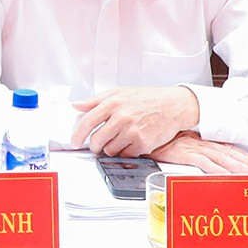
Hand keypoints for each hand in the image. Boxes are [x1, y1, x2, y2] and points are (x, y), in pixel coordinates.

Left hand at [70, 86, 200, 156]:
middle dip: (95, 146)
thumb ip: (96, 100)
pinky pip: (125, 155)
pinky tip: (131, 142)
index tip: (74, 142)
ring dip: (111, 149)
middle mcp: (122, 116)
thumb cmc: (147, 98)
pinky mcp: (142, 143)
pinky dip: (125, 152)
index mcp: (113, 102)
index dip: (78, 134)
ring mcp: (132, 131)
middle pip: (97, 140)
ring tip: (119, 139)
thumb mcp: (119, 92)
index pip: (88, 121)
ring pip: (110, 150)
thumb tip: (76, 106)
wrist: (173, 105)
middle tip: (97, 145)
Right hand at [147, 132, 247, 174]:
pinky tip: (227, 178)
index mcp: (199, 140)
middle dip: (247, 164)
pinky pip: (205, 164)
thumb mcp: (175, 143)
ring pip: (222, 159)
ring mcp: (194, 148)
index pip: (227, 148)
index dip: (243, 156)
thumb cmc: (156, 138)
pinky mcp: (185, 154)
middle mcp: (200, 143)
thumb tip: (197, 159)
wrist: (142, 130)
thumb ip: (188, 150)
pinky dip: (217, 171)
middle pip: (229, 154)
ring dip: (238, 168)